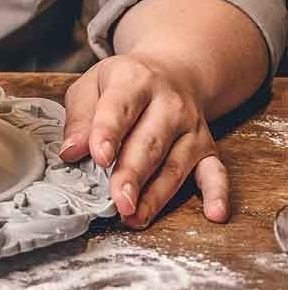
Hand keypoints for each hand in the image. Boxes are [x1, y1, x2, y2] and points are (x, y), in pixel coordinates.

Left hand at [59, 54, 228, 228]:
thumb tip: (71, 151)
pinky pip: (215, 172)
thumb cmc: (125, 84)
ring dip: (157, 195)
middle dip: (133, 174)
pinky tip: (215, 214)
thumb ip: (80, 116)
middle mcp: (169, 103)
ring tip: (135, 217)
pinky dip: (218, 193)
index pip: (119, 107)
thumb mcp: (93, 84)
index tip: (99, 157)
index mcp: (135, 81)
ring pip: (175, 165)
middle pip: (150, 142)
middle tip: (118, 200)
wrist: (174, 72)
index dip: (108, 133)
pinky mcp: (207, 148)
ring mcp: (191, 128)